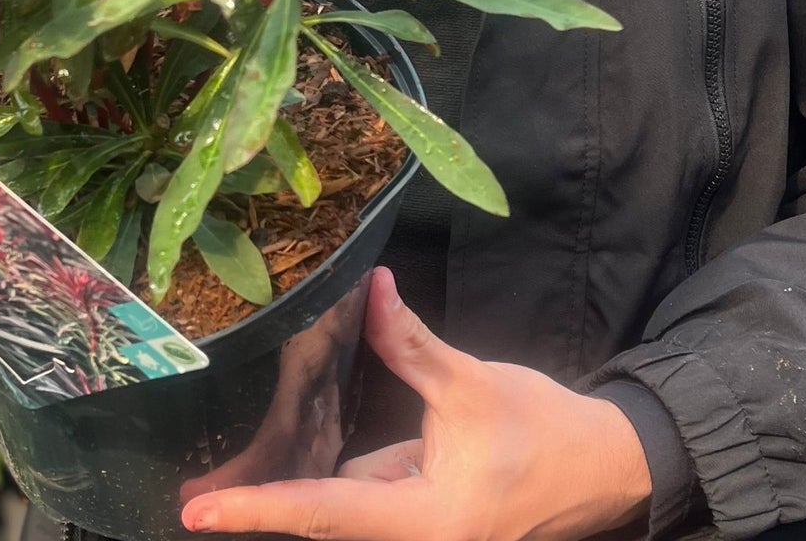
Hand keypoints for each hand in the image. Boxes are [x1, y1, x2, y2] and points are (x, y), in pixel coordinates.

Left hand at [180, 267, 651, 540]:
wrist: (607, 466)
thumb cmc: (544, 432)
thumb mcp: (470, 383)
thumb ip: (410, 344)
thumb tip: (369, 289)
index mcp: (424, 521)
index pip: (323, 511)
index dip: (259, 510)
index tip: (200, 511)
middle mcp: (416, 539)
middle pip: (324, 517)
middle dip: (266, 504)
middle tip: (199, 494)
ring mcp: (419, 530)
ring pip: (343, 506)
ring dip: (300, 489)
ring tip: (231, 481)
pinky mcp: (424, 516)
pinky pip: (365, 495)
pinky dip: (337, 478)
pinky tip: (295, 464)